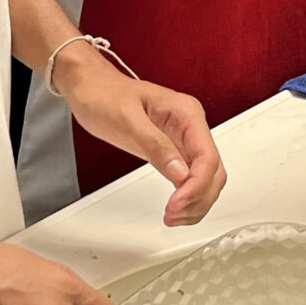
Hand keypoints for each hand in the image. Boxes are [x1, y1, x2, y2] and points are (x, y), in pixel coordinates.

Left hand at [56, 50, 226, 226]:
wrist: (91, 88)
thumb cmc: (105, 96)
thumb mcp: (127, 120)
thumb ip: (155, 145)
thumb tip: (180, 173)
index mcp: (187, 113)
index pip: (207, 156)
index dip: (196, 185)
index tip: (176, 203)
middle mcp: (191, 126)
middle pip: (213, 171)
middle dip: (199, 198)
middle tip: (173, 215)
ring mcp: (184, 139)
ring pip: (207, 178)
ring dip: (196, 202)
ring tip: (173, 217)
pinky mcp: (173, 150)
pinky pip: (191, 179)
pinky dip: (188, 197)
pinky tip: (176, 208)